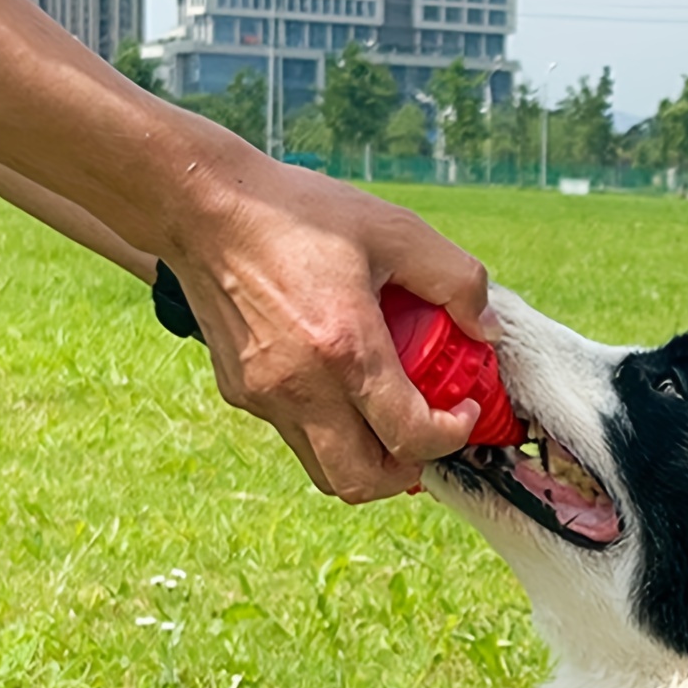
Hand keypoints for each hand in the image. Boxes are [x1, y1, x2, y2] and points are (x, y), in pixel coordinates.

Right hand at [165, 157, 499, 501]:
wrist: (202, 206)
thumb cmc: (298, 213)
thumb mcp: (394, 229)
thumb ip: (455, 278)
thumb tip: (485, 330)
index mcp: (346, 350)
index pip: (410, 436)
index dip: (450, 436)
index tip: (460, 411)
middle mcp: (302, 387)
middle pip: (362, 482)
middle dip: (405, 471)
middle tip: (424, 436)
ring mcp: (264, 396)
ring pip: (324, 471)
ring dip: (365, 460)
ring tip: (386, 422)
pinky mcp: (239, 392)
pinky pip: (294, 435)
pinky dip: (328, 430)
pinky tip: (340, 387)